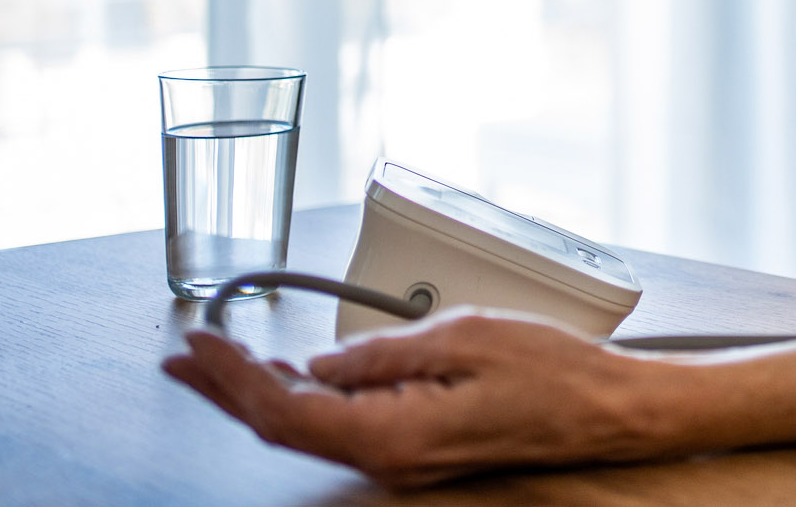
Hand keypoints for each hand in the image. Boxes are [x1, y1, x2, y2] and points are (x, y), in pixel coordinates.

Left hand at [162, 311, 677, 487]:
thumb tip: (322, 362)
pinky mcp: (419, 446)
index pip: (285, 413)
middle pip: (286, 428)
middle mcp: (391, 459)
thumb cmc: (555, 374)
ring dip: (263, 394)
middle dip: (229, 390)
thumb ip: (382, 352)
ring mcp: (404, 457)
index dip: (233, 379)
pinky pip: (346, 426)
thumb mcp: (464, 336)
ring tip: (220, 363)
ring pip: (312, 428)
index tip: (199, 345)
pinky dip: (308, 399)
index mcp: (393, 436)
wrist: (610, 408)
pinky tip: (293, 378)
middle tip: (184, 358)